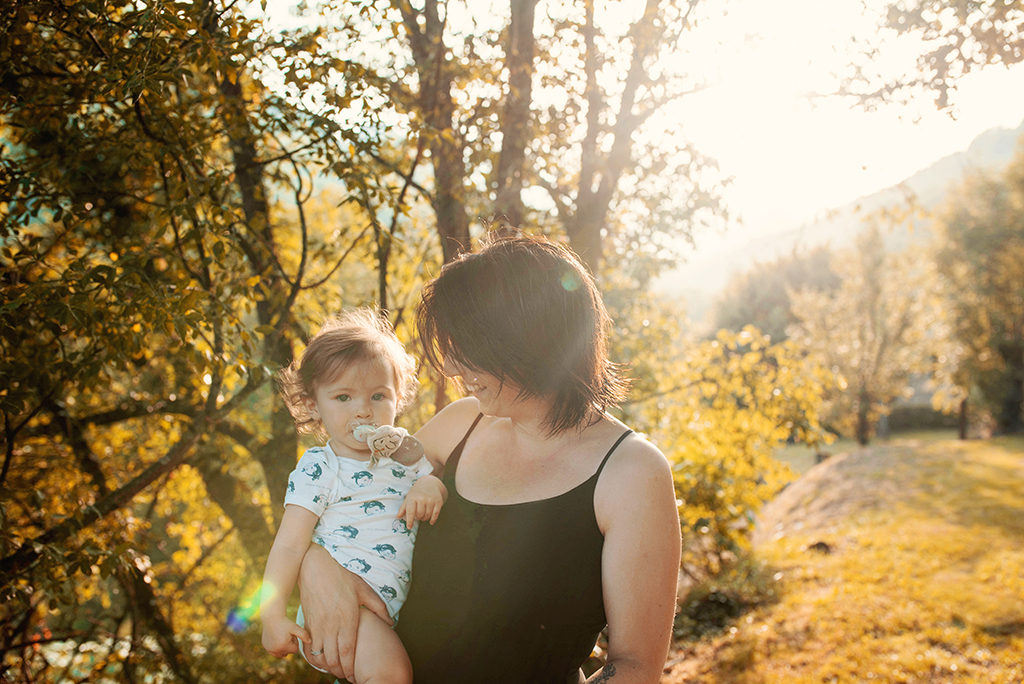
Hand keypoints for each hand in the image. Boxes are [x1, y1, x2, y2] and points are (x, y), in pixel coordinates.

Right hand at [261, 615, 309, 657]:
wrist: (272, 617)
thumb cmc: (285, 622)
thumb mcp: (295, 627)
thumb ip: (304, 635)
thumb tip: (310, 642)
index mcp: (283, 646)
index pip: (295, 650)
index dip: (295, 642)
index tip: (292, 635)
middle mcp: (275, 650)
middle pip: (288, 652)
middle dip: (289, 645)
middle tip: (286, 635)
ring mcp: (269, 649)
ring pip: (281, 653)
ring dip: (283, 647)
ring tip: (282, 636)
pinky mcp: (265, 647)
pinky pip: (274, 651)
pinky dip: (276, 646)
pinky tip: (276, 637)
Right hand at [298, 544, 390, 679]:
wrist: (315, 568)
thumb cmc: (342, 578)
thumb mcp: (364, 590)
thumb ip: (378, 607)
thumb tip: (390, 622)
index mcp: (347, 618)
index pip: (348, 651)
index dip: (350, 666)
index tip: (354, 674)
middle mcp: (331, 625)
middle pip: (333, 658)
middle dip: (340, 670)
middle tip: (347, 675)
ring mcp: (318, 625)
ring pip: (320, 655)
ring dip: (327, 666)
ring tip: (336, 668)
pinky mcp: (308, 623)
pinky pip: (309, 647)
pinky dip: (314, 657)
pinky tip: (322, 659)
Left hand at [397, 474, 446, 527]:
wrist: (430, 482)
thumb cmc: (417, 491)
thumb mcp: (409, 497)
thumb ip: (403, 508)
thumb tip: (398, 517)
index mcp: (413, 497)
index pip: (410, 512)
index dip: (409, 521)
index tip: (409, 527)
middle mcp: (422, 498)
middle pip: (419, 515)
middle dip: (418, 518)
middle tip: (418, 516)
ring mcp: (431, 500)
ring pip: (427, 515)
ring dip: (424, 518)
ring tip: (423, 515)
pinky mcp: (438, 501)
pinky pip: (435, 514)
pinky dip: (433, 520)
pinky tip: (431, 521)